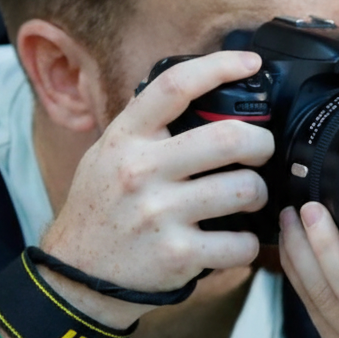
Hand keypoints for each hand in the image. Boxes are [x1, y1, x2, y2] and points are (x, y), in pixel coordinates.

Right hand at [42, 51, 274, 321]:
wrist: (77, 273)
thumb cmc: (101, 208)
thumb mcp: (107, 154)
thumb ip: (146, 128)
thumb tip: (201, 95)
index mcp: (125, 139)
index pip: (175, 87)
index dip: (219, 67)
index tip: (250, 63)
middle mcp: (141, 172)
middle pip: (229, 137)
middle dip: (261, 143)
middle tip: (261, 150)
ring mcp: (160, 214)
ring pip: (244, 189)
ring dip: (258, 192)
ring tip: (248, 196)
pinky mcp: (178, 255)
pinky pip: (240, 243)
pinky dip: (248, 242)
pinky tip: (235, 239)